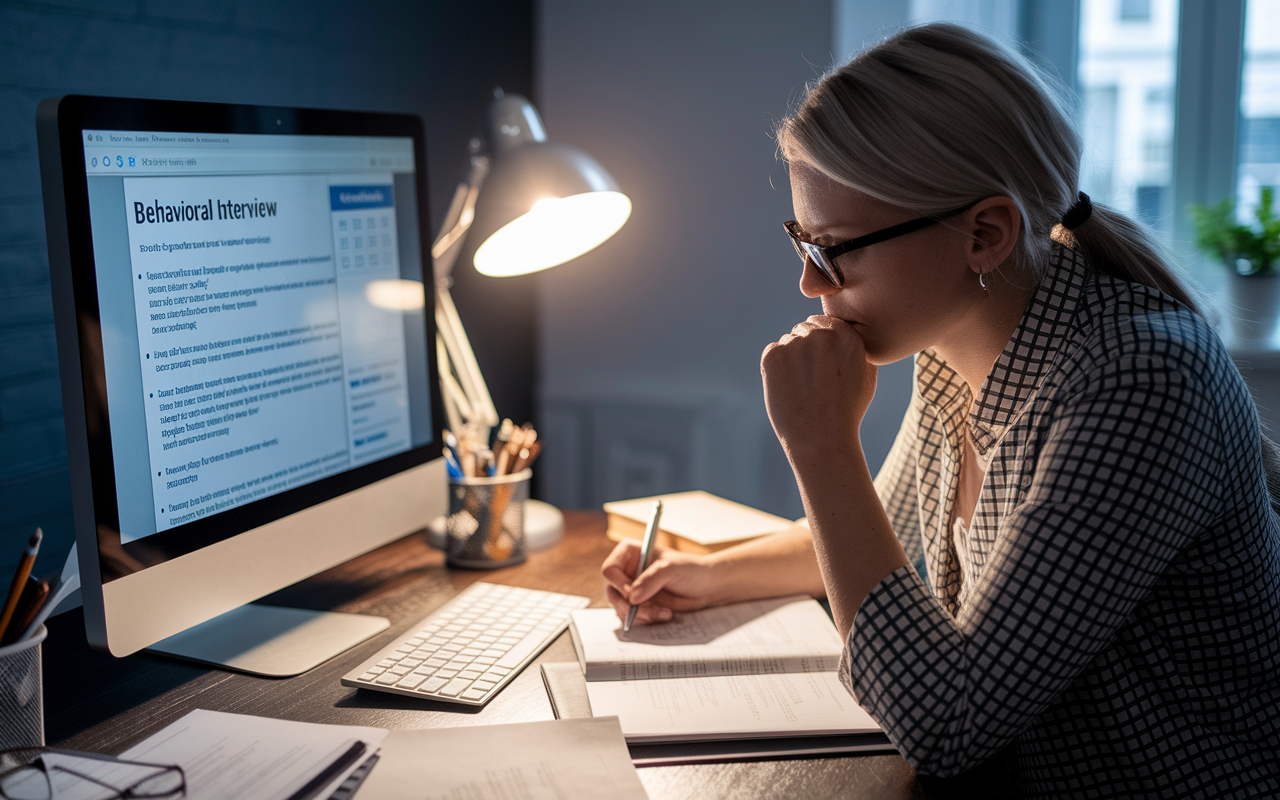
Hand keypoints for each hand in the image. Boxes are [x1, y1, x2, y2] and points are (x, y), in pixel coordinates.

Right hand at [600, 539, 719, 625]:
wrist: (707, 587)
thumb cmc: (691, 570)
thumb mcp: (671, 569)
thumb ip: (651, 580)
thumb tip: (632, 597)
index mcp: (630, 554)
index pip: (610, 569)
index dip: (618, 584)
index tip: (633, 594)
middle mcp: (628, 572)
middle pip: (612, 592)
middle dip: (628, 606)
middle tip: (646, 612)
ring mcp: (633, 590)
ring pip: (621, 608)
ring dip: (640, 615)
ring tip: (663, 613)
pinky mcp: (641, 606)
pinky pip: (634, 618)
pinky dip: (647, 620)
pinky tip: (666, 614)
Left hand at [761, 315, 876, 453]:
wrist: (821, 439)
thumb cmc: (846, 412)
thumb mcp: (866, 377)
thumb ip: (857, 349)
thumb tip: (846, 332)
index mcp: (847, 336)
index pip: (826, 323)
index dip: (824, 345)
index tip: (824, 366)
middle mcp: (821, 334)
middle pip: (806, 329)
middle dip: (807, 349)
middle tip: (812, 379)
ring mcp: (795, 343)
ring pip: (789, 342)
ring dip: (792, 358)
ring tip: (802, 388)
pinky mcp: (773, 355)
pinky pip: (773, 351)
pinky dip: (776, 368)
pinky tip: (789, 389)